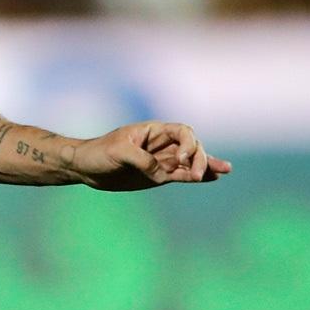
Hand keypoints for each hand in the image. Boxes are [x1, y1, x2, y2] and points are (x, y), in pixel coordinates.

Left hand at [74, 122, 231, 191]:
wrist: (84, 167)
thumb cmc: (98, 152)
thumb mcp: (118, 152)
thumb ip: (142, 160)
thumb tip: (161, 172)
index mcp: (153, 131)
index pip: (183, 132)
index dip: (189, 144)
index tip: (181, 159)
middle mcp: (161, 144)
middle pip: (191, 147)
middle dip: (199, 159)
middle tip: (197, 174)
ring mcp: (161, 160)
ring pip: (190, 162)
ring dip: (206, 165)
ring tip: (225, 170)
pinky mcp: (158, 175)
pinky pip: (182, 175)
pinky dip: (196, 176)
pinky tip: (211, 178)